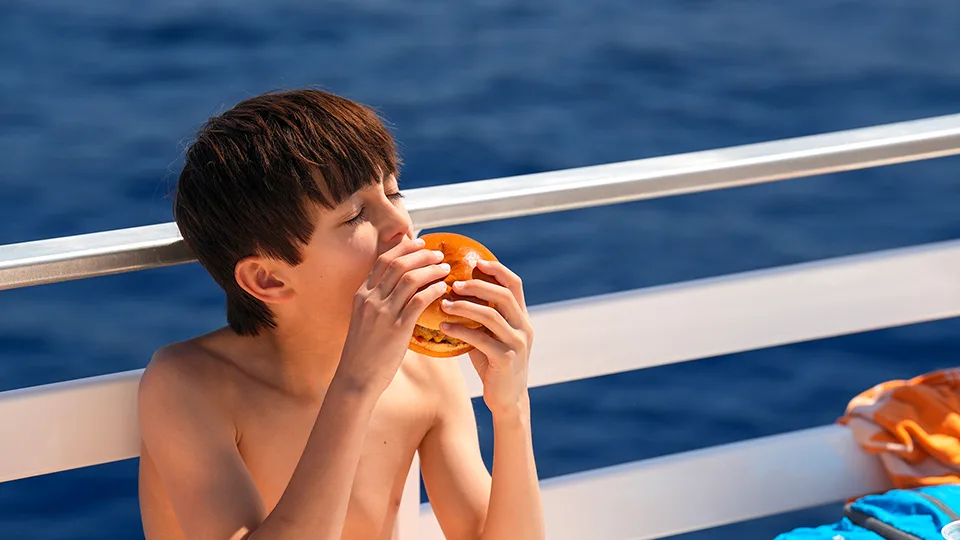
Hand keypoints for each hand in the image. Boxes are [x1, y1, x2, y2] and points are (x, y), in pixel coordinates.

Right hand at [336, 237, 450, 395]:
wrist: (356, 378)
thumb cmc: (364, 352)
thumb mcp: (365, 320)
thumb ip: (379, 302)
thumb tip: (401, 290)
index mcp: (362, 295)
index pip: (383, 261)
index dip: (403, 249)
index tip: (419, 243)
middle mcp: (370, 299)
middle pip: (398, 264)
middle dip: (421, 255)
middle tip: (438, 253)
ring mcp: (383, 313)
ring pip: (410, 279)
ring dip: (431, 269)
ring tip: (445, 268)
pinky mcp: (396, 329)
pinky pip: (419, 301)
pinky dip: (433, 290)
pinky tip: (443, 288)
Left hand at [438, 259, 533, 417]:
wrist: (508, 399)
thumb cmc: (493, 364)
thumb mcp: (491, 335)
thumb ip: (481, 316)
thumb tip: (452, 292)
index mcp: (521, 317)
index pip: (515, 284)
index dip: (497, 269)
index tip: (476, 261)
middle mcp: (523, 327)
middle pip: (504, 295)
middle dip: (478, 285)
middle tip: (454, 283)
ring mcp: (517, 343)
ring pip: (491, 315)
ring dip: (465, 306)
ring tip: (443, 303)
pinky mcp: (506, 359)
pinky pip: (481, 339)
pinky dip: (460, 330)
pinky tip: (443, 326)